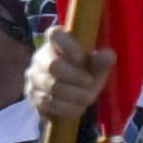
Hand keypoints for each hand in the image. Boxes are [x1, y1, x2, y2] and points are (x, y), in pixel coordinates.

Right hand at [27, 9, 119, 142]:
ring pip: (51, 87)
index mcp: (57, 42)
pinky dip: (67, 108)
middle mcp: (41, 57)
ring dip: (74, 95)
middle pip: (53, 65)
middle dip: (75, 77)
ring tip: (89, 98)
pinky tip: (78, 108)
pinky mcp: (33, 96)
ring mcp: (34, 77)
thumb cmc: (85, 72)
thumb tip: (109, 55)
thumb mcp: (96, 66)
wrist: (72, 96)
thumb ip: (101, 61)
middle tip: (90, 82)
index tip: (82, 58)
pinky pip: (48, 103)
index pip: (56, 35)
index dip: (68, 46)